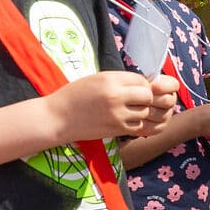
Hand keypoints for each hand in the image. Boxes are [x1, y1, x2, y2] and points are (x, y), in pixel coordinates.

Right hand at [50, 71, 175, 140]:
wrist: (58, 118)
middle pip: (149, 96)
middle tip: (146, 100)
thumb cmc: (77, 95)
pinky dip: (146, 125)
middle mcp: (116, 96)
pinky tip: (142, 121)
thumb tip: (147, 84)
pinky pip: (143, 128)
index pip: (143, 80)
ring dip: (148, 112)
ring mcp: (118, 115)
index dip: (145, 84)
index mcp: (110, 79)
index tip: (140, 87)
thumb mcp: (98, 79)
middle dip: (151, 98)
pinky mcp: (118, 130)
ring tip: (142, 110)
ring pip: (148, 113)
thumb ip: (122, 80)